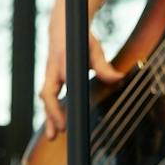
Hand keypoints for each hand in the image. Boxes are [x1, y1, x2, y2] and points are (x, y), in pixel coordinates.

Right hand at [38, 19, 124, 139]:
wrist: (62, 27)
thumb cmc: (80, 40)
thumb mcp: (94, 48)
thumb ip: (104, 66)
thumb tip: (118, 78)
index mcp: (64, 58)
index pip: (65, 78)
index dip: (70, 94)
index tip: (75, 110)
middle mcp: (53, 68)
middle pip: (48, 93)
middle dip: (53, 112)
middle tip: (61, 130)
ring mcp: (49, 75)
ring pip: (46, 99)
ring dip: (49, 117)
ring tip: (52, 137)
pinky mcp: (50, 80)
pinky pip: (49, 99)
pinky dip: (51, 113)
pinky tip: (54, 127)